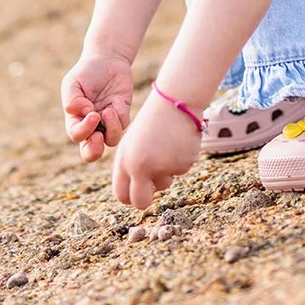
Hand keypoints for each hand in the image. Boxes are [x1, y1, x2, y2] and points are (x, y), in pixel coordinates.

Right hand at [61, 52, 135, 162]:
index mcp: (76, 120)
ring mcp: (108, 122)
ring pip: (112, 140)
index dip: (84, 130)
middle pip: (92, 152)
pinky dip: (121, 113)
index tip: (93, 114)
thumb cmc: (87, 72)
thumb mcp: (73, 82)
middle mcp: (92, 126)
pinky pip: (124, 124)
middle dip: (94, 151)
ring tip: (109, 110)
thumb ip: (72, 99)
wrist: (108, 59)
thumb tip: (83, 114)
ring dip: (112, 128)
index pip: (77, 136)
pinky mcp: (123, 115)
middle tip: (98, 138)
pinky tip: (117, 99)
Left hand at [111, 94, 202, 209]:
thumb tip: (133, 193)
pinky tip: (178, 142)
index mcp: (124, 160)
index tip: (136, 193)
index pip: (122, 195)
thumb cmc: (151, 122)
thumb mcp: (132, 143)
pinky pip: (180, 171)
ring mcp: (162, 167)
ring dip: (166, 173)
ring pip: (164, 185)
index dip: (130, 198)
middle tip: (152, 188)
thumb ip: (129, 167)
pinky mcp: (182, 165)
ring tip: (166, 147)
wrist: (175, 102)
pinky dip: (180, 160)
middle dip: (146, 199)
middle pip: (141, 202)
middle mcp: (141, 167)